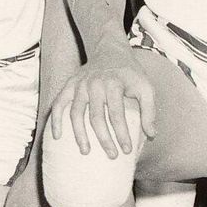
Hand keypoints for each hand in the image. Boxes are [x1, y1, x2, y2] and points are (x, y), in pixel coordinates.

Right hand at [44, 43, 155, 163]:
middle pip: (96, 116)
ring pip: (76, 112)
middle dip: (103, 139)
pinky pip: (59, 103)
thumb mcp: (146, 87)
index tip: (127, 150)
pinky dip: (56, 120)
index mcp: (114, 83)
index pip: (117, 114)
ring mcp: (79, 84)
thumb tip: (151, 135)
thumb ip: (149, 110)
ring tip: (86, 152)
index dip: (122, 133)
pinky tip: (57, 136)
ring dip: (79, 134)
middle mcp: (94, 83)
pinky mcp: (70, 85)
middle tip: (112, 155)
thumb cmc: (130, 74)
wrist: (110, 50)